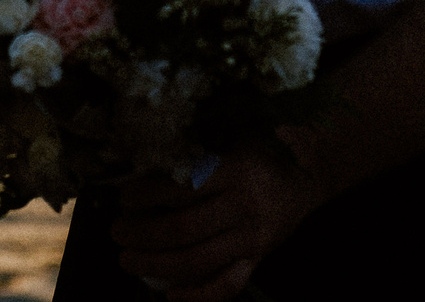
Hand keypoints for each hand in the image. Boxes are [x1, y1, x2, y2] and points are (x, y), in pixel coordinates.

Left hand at [112, 139, 331, 300]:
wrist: (308, 175)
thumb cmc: (260, 150)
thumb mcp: (230, 138)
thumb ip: (194, 152)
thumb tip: (140, 164)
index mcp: (236, 170)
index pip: (183, 188)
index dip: (147, 196)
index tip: (123, 198)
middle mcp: (245, 207)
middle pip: (184, 230)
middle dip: (143, 234)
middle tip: (117, 232)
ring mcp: (253, 239)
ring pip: (198, 262)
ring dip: (157, 265)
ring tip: (128, 260)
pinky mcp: (258, 260)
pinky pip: (226, 286)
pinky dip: (197, 295)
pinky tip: (170, 294)